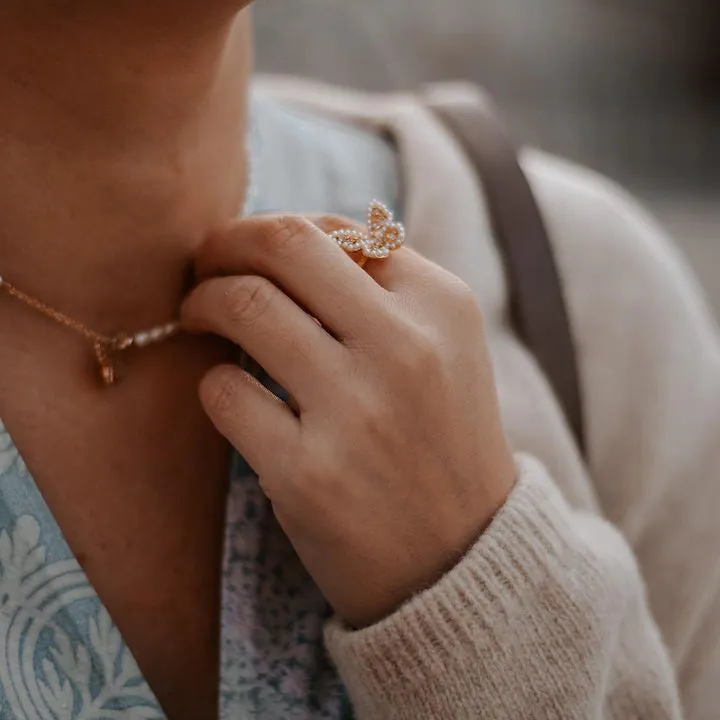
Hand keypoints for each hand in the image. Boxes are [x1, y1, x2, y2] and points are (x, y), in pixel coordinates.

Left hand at [182, 215, 515, 627]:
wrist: (463, 557)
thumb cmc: (442, 445)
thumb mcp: (445, 352)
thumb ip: (383, 293)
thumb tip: (288, 247)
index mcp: (444, 307)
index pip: (341, 231)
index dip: (282, 232)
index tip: (254, 252)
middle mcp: (406, 347)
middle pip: (285, 245)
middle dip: (227, 241)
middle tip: (206, 261)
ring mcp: (358, 410)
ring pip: (242, 305)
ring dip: (202, 302)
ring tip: (197, 315)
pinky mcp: (309, 473)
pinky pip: (224, 392)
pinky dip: (213, 384)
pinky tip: (230, 395)